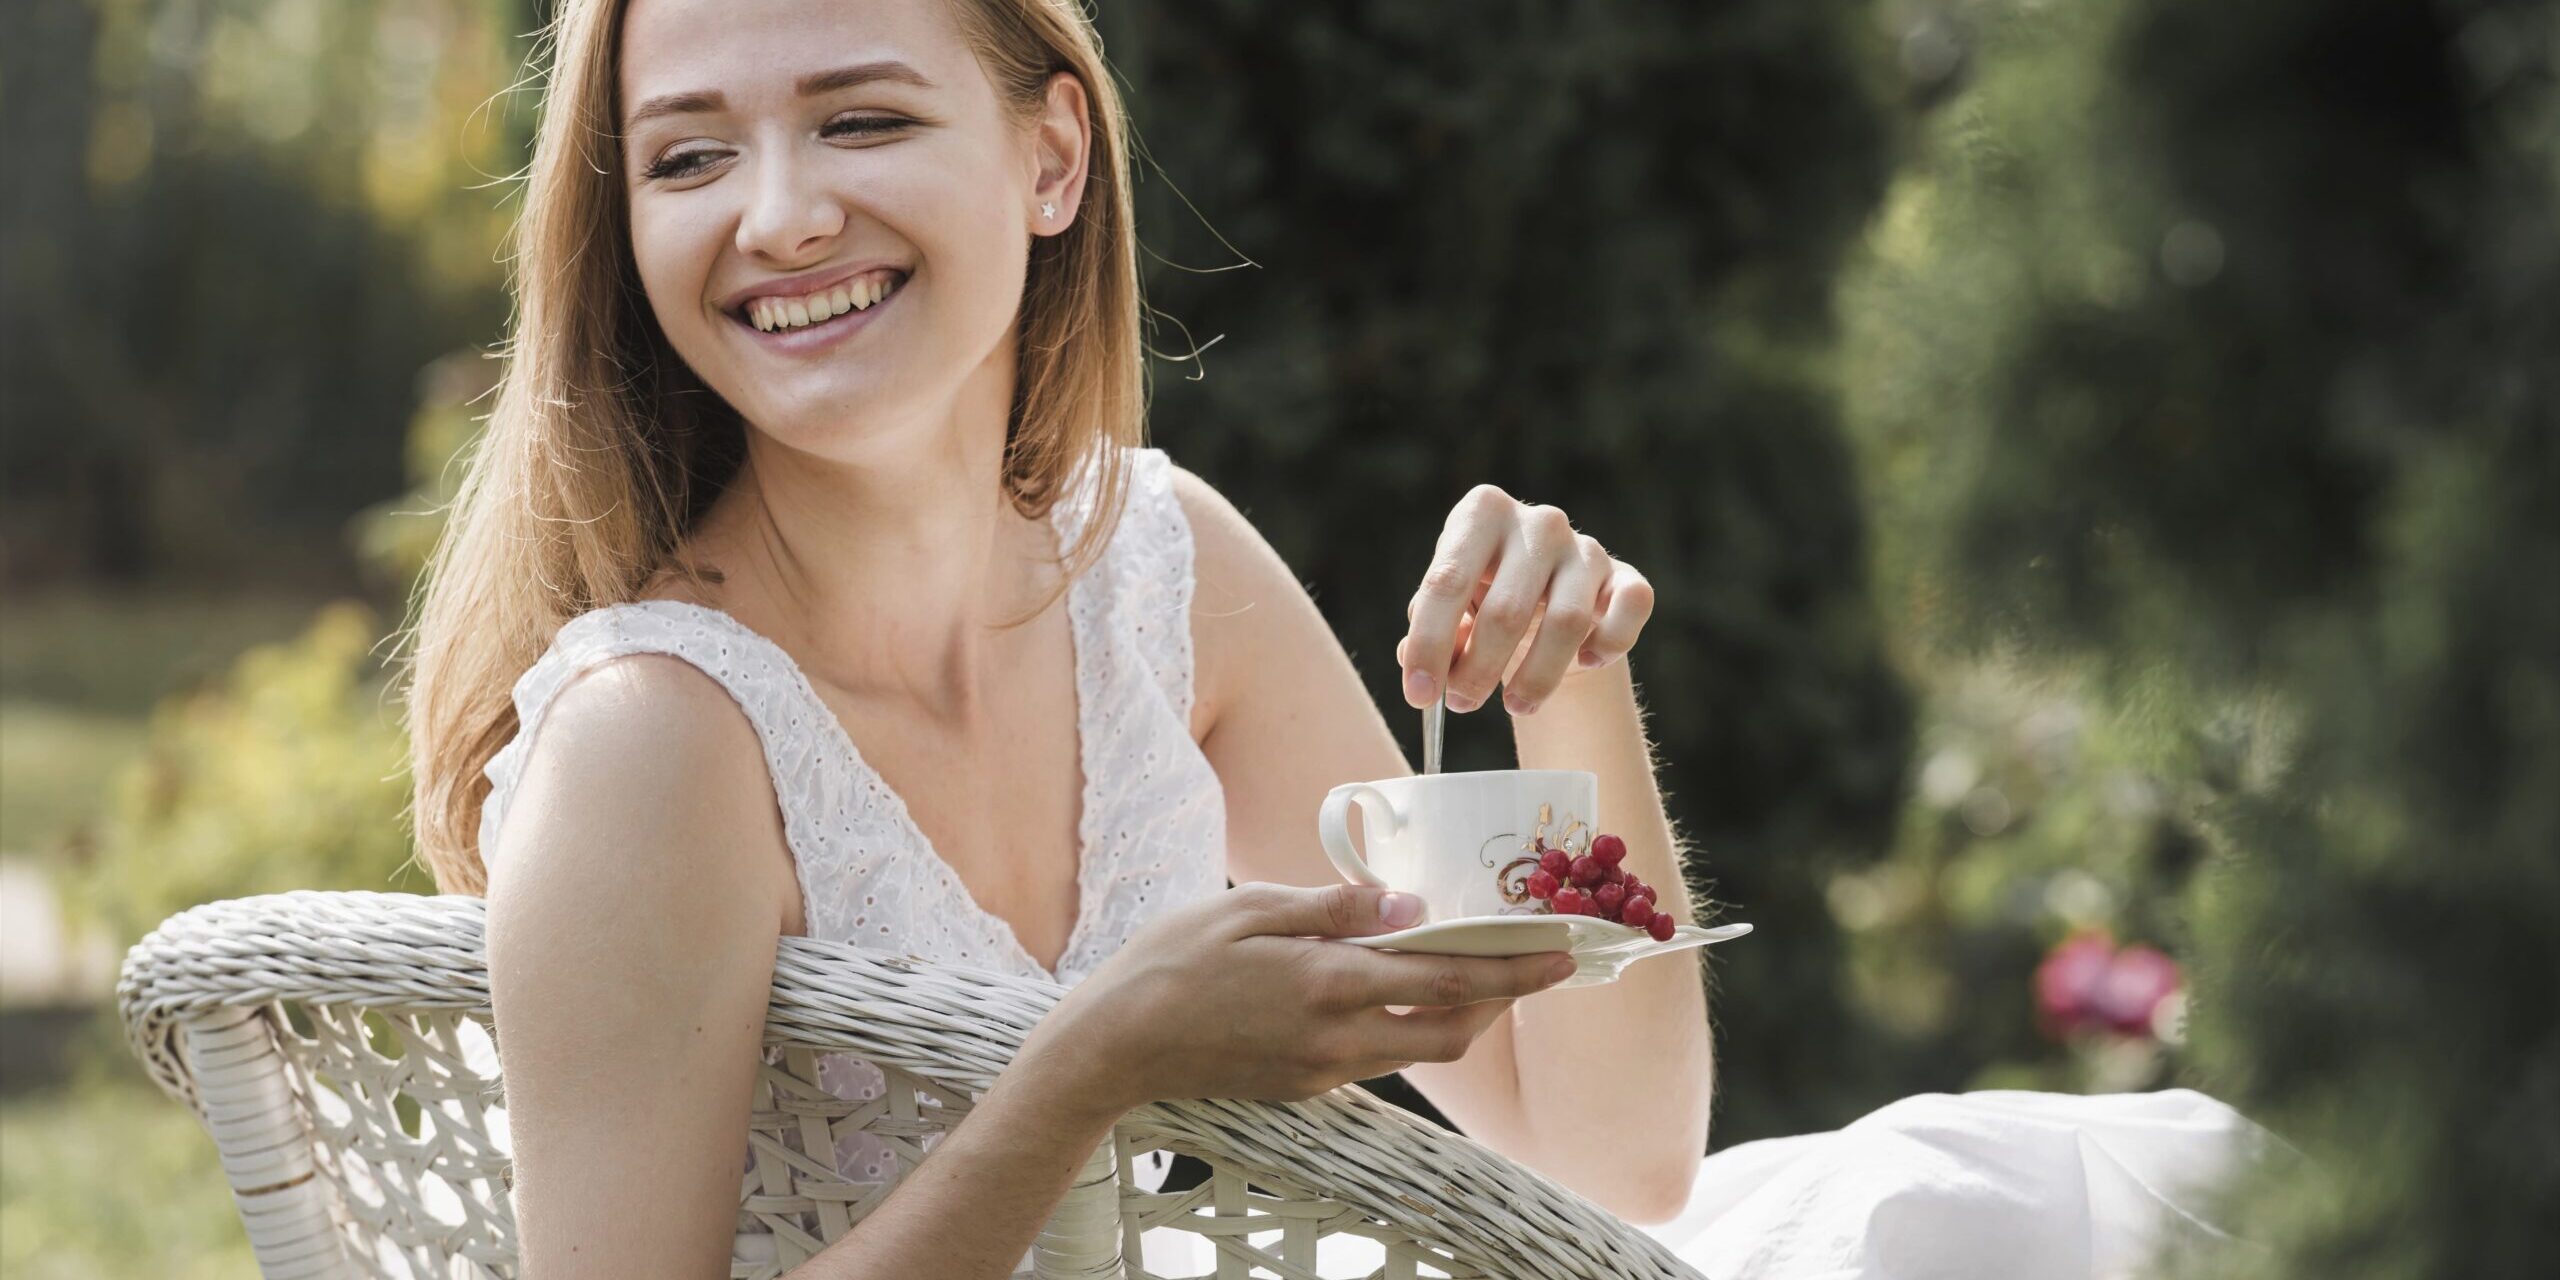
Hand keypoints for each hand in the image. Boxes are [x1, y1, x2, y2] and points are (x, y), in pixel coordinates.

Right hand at [1027, 883, 1575, 1121]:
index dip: (1513, 967)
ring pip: (1421, 1050)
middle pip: (1452, 1031)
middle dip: (1503, 999)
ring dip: (1460, 1016)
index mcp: (1329, 983)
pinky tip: (1403, 989)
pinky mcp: (1307, 1085)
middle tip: (1535, 965)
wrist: (1115, 1044)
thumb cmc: (1172, 960)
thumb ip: (1338, 909)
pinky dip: (1410, 1025)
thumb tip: (1412, 905)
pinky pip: (1380, 1057)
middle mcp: (1337, 1037)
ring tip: (1480, 972)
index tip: (1561, 954)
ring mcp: (1323, 1070)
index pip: (1447, 977)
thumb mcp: (1252, 908)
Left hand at [1397, 484, 1654, 714]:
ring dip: (1536, 677)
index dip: (1429, 644)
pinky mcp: (1625, 577)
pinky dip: (1607, 644)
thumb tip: (1411, 657)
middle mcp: (1538, 522)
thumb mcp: (1450, 609)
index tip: (1418, 696)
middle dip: (1478, 669)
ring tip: (1515, 707)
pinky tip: (1586, 663)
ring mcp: (1586, 548)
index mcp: (1482, 513)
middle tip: (1461, 705)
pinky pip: (1629, 610)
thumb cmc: (1483, 600)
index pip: (1447, 581)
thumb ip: (1427, 629)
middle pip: (1506, 609)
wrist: (1546, 602)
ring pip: (1566, 623)